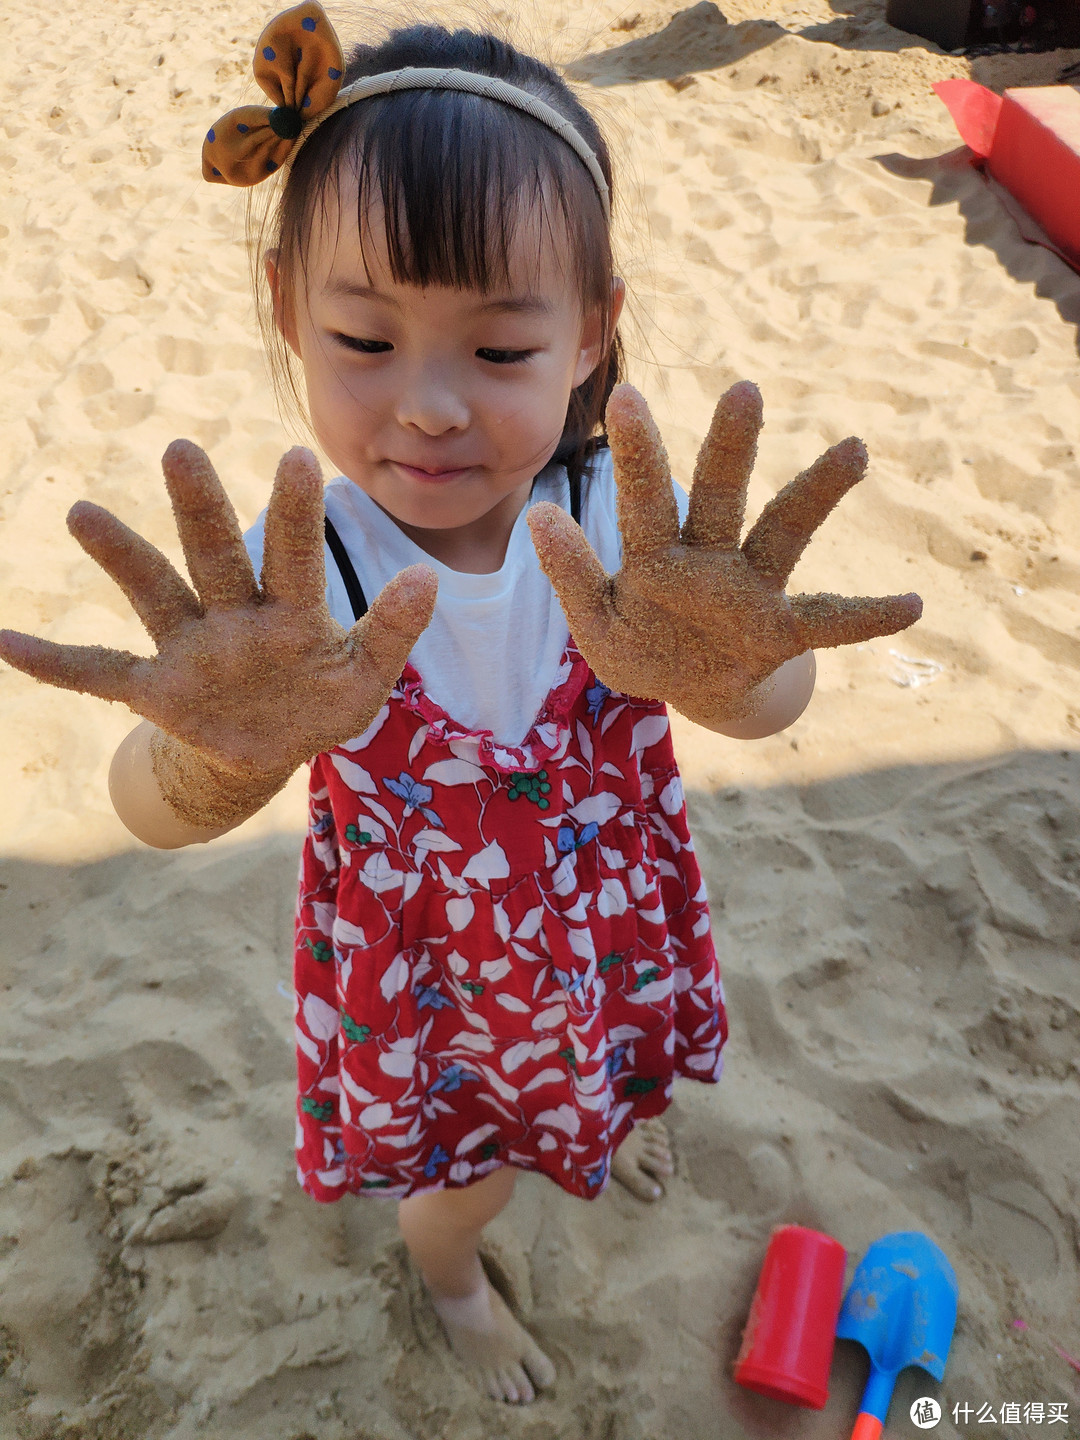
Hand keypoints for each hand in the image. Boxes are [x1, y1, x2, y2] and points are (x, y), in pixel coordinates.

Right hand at [0, 443, 436, 824]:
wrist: (270, 751)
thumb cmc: (321, 703)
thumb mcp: (367, 677)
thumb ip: (393, 632)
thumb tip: (430, 578)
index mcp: (291, 612)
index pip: (293, 554)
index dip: (296, 513)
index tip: (297, 458)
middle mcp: (234, 616)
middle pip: (214, 554)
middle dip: (199, 507)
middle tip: (181, 450)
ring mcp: (191, 649)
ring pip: (154, 593)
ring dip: (121, 557)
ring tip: (83, 512)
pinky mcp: (156, 689)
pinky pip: (97, 672)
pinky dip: (53, 663)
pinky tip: (3, 642)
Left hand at [528, 383, 921, 729]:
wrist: (690, 687)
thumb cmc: (641, 645)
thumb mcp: (596, 622)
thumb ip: (572, 577)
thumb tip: (536, 515)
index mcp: (655, 554)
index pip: (643, 497)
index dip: (636, 452)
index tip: (624, 395)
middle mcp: (708, 557)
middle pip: (719, 494)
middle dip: (730, 447)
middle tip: (743, 390)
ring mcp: (749, 590)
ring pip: (783, 532)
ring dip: (815, 493)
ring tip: (854, 448)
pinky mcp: (779, 631)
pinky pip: (829, 622)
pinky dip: (868, 616)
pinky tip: (912, 605)